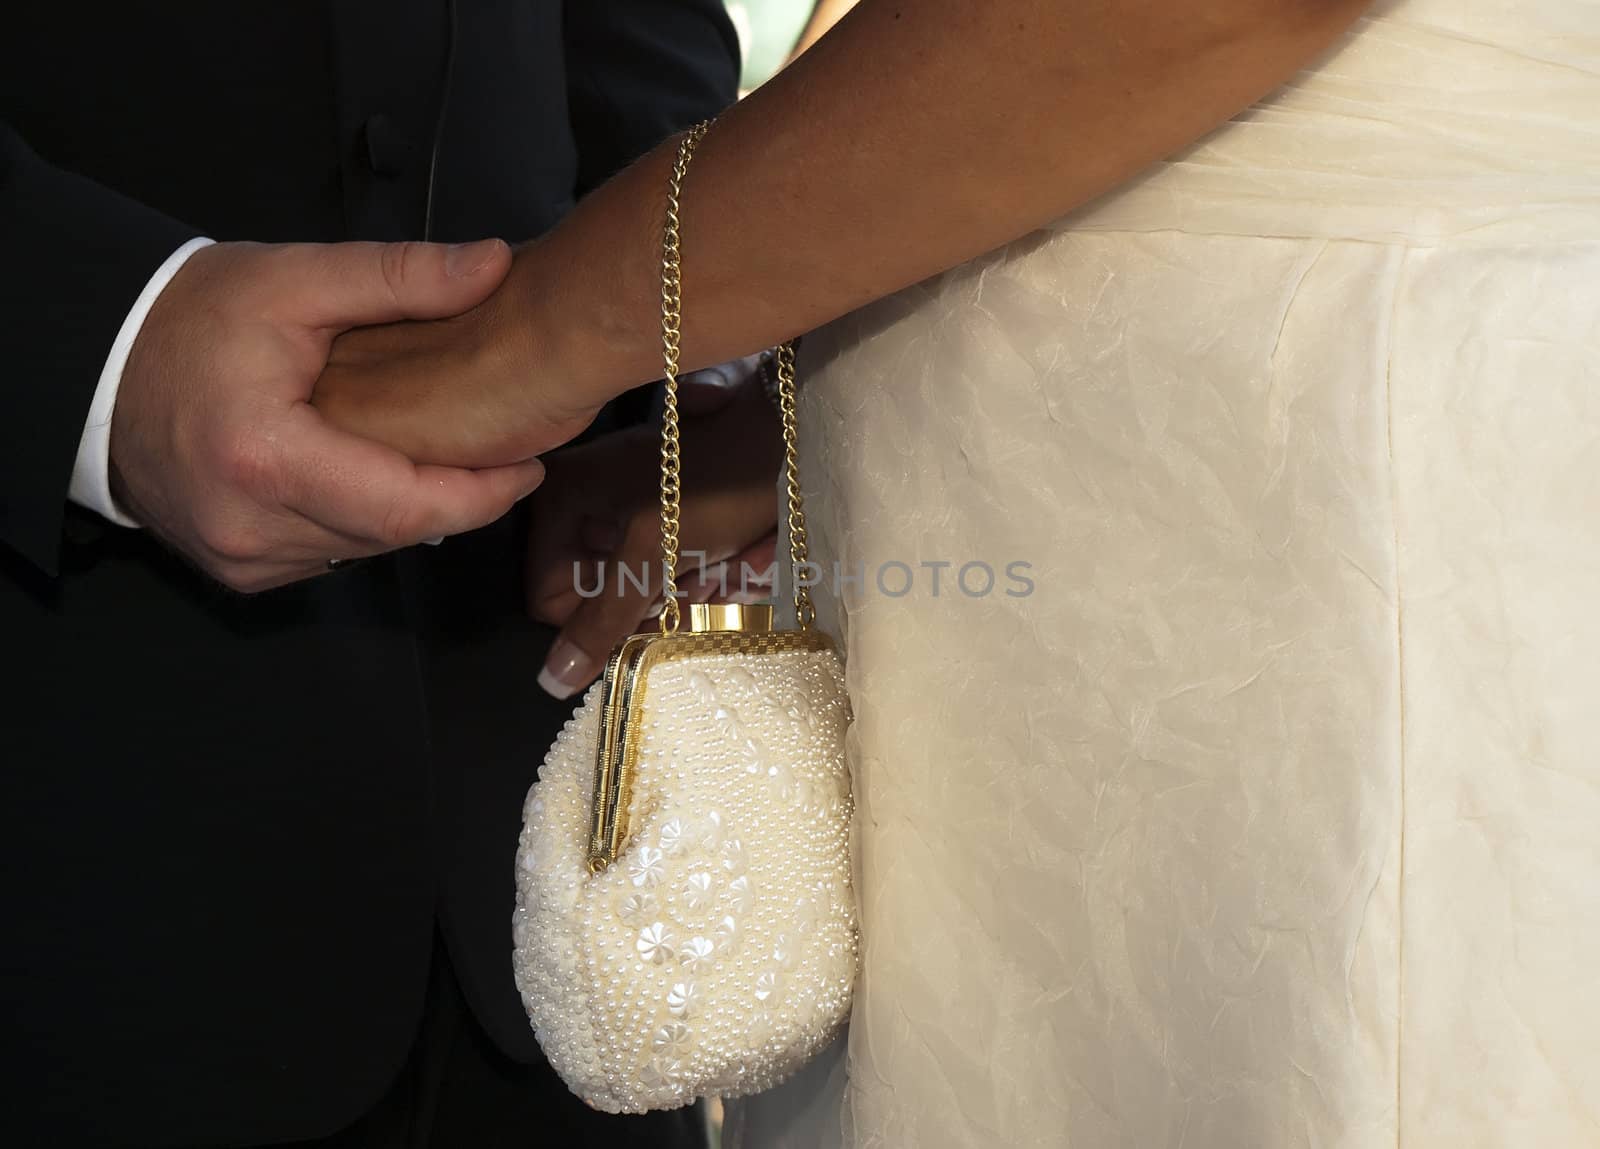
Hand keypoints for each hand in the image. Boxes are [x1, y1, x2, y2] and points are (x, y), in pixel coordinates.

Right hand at [110, 239, 546, 592]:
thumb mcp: (295, 278)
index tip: (529, 463)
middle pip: (393, 533)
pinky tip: (374, 476)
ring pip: (365, 551)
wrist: (98, 367)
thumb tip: (496, 265)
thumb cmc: (192, 318)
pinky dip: (361, 522)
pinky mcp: (239, 571)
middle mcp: (252, 528)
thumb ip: (400, 276)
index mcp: (267, 460)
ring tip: (446, 459)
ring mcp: (242, 559)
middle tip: (500, 453)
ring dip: (408, 510)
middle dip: (453, 498)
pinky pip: (329, 556)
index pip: (407, 506)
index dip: (480, 494)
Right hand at [527, 374, 782, 698]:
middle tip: (697, 583)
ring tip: (718, 566)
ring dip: (679, 592)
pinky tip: (725, 557)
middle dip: (651, 601)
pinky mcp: (653, 510)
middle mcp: (575, 501)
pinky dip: (693, 573)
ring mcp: (615, 505)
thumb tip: (549, 682)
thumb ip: (602, 619)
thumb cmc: (717, 486)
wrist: (782, 436)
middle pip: (595, 596)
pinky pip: (659, 568)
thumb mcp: (655, 554)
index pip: (549, 601)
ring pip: (633, 588)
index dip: (603, 619)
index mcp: (557, 500)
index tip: (658, 610)